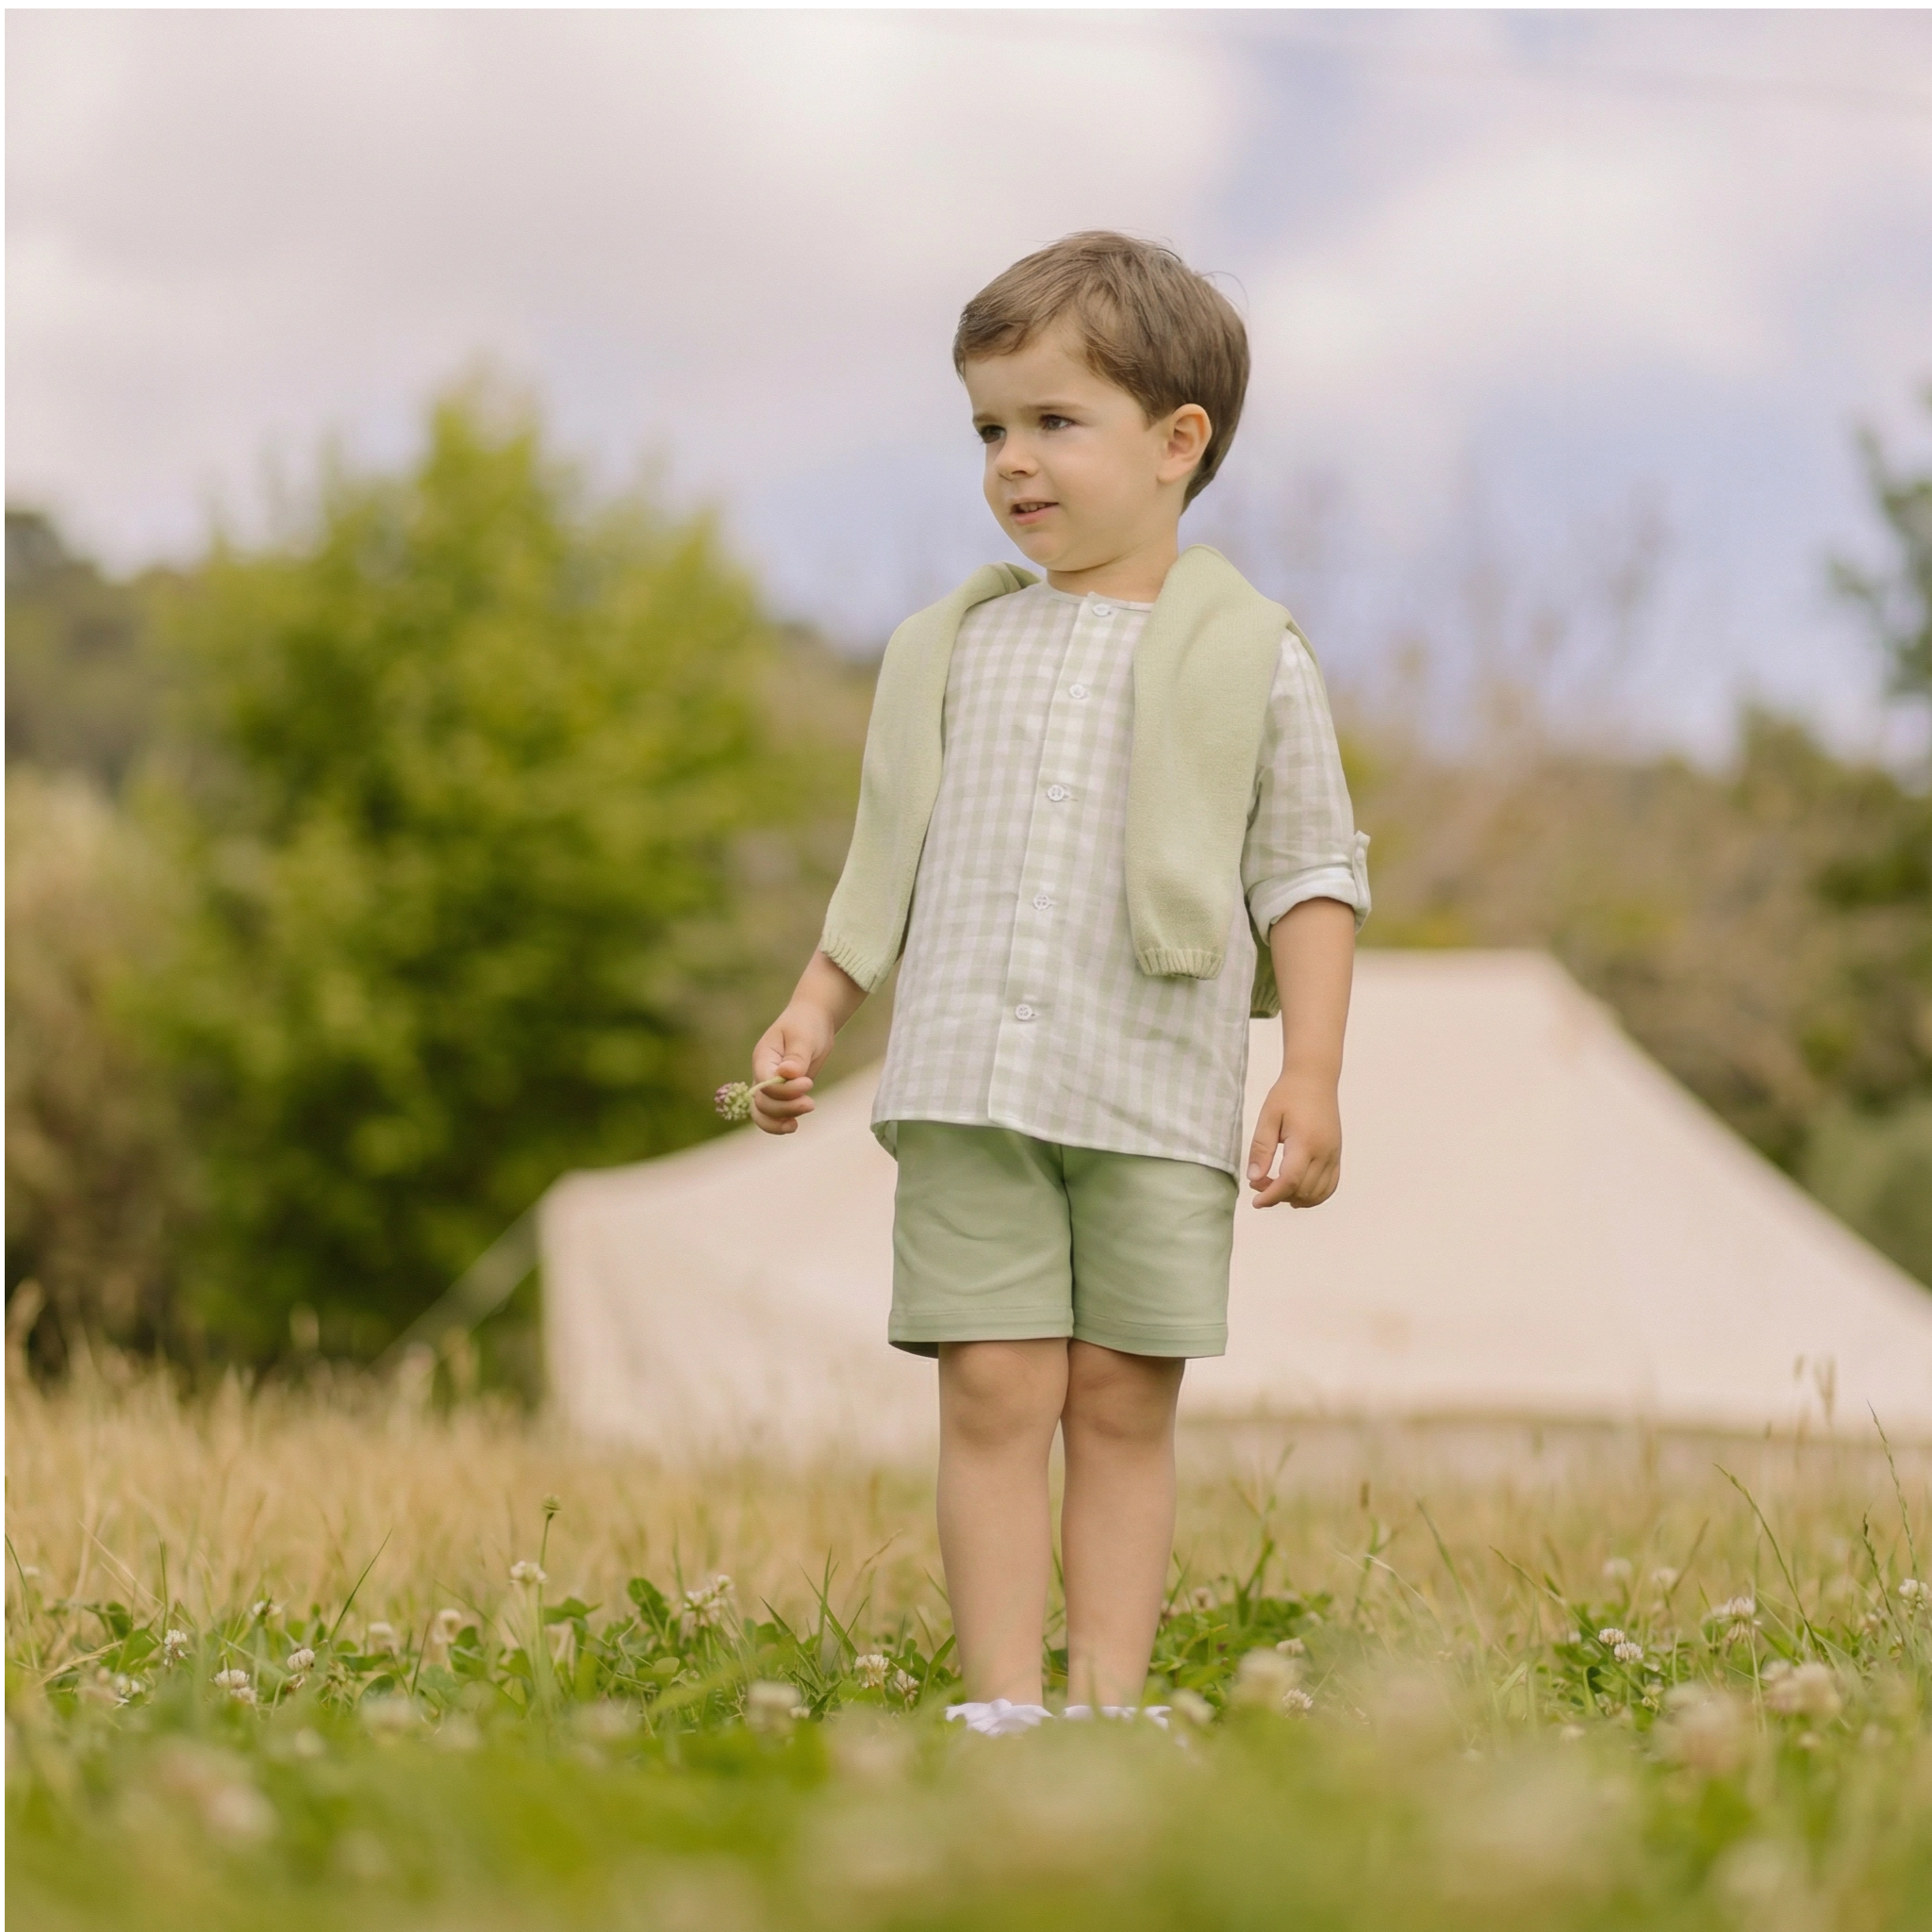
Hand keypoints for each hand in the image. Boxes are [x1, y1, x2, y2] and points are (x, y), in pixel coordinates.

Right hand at [749, 1003, 835, 1132]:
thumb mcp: (804, 1037)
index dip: (784, 1091)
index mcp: (763, 1057)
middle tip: (811, 1104)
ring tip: (795, 1125)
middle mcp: (762, 1073)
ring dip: (778, 1120)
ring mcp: (770, 1085)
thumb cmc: (807, 1025)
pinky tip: (793, 1125)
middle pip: (762, 1101)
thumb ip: (796, 1057)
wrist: (813, 1020)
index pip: (764, 1083)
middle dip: (785, 1108)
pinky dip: (779, 1122)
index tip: (808, 1082)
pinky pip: (773, 1113)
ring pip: (763, 1112)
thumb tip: (787, 1074)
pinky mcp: (782, 1093)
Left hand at [1246, 1072, 1341, 1207]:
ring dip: (1295, 1198)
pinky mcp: (1337, 1155)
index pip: (1290, 1182)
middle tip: (1258, 1183)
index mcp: (1305, 1142)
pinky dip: (1314, 1196)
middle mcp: (1324, 1152)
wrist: (1315, 1078)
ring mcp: (1334, 1155)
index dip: (1271, 1196)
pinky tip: (1296, 1193)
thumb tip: (1254, 1178)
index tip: (1256, 1202)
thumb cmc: (1288, 1095)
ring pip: (1318, 1193)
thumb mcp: (1268, 1117)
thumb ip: (1260, 1149)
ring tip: (1275, 1186)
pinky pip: (1330, 1186)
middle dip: (1278, 1196)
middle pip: (1303, 1191)